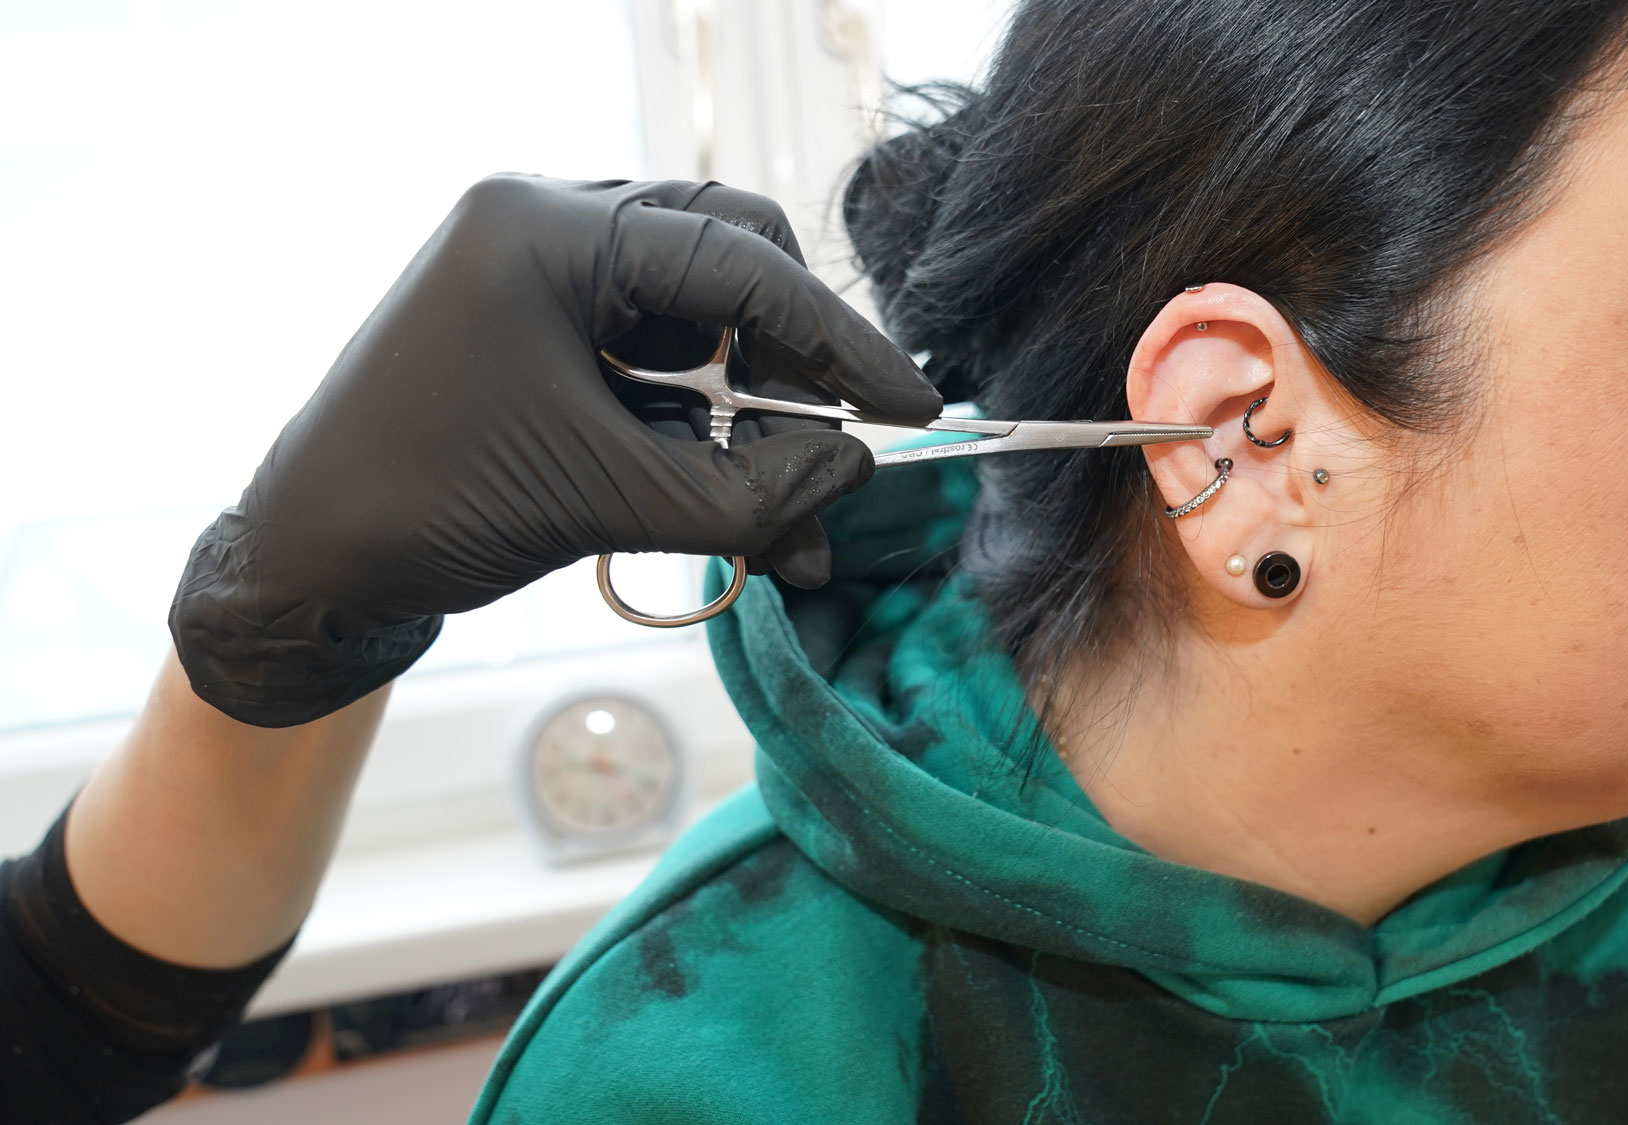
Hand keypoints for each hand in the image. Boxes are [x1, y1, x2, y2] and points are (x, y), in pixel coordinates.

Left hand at [170, 174, 940, 726]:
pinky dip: (697, 418)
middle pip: (726, 257)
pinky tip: (724, 490)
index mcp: (548, 232)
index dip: (839, 343)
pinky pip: (651, 348)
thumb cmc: (427, 513)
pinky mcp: (535, 320)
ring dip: (747, 400)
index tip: (910, 407)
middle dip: (791, 357)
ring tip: (781, 502)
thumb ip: (751, 489)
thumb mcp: (609, 500)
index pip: (739, 265)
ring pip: (696, 307)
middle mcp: (542, 222)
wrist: (305, 564)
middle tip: (836, 440)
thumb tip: (855, 473)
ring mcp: (535, 266)